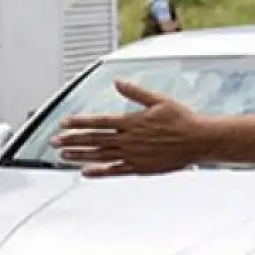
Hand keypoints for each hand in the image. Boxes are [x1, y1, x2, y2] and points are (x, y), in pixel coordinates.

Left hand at [49, 80, 208, 177]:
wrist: (199, 140)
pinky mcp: (141, 167)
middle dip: (72, 139)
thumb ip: (136, 92)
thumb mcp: (159, 100)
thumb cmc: (183, 120)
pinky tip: (86, 172)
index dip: (79, 122)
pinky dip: (99, 172)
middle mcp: (129, 139)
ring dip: (80, 155)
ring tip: (64, 156)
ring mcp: (133, 154)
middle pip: (94, 139)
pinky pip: (115, 170)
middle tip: (55, 141)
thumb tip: (118, 82)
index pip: (98, 121)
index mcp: (132, 121)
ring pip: (100, 155)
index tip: (63, 123)